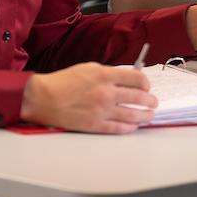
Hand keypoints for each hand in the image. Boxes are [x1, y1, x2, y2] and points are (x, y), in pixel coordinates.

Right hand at [21, 62, 156, 133]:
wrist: (42, 98)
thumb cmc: (63, 82)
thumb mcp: (88, 68)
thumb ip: (109, 73)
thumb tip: (126, 79)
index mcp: (105, 75)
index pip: (136, 78)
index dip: (145, 83)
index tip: (147, 86)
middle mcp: (106, 93)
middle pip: (138, 97)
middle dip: (149, 100)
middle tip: (153, 102)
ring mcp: (102, 110)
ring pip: (132, 115)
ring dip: (144, 115)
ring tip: (149, 115)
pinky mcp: (95, 125)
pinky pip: (118, 128)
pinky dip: (129, 128)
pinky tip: (134, 126)